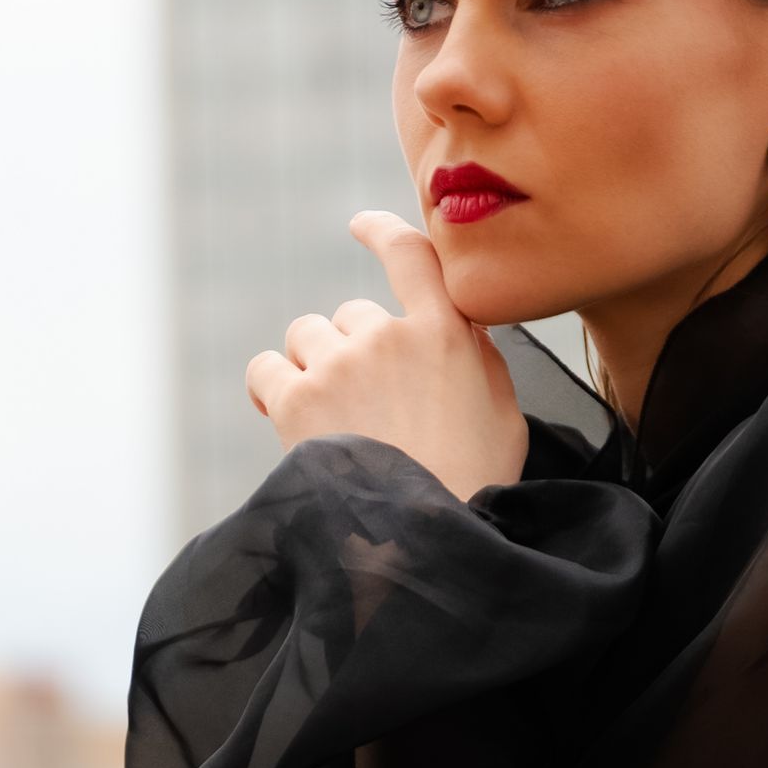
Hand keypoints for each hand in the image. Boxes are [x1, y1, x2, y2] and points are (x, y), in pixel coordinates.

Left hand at [243, 210, 528, 503]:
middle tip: (370, 407)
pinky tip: (280, 411)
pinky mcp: (295, 400)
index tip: (361, 226)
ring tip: (335, 420)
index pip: (411, 255)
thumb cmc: (471, 485)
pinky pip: (265, 369)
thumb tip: (457, 328)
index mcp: (447, 334)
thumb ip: (479, 359)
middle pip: (352, 315)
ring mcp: (338, 365)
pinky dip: (269, 386)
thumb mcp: (502, 415)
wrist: (422, 542)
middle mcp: (388, 337)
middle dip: (355, 350)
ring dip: (314, 367)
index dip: (381, 231)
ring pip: (306, 338)